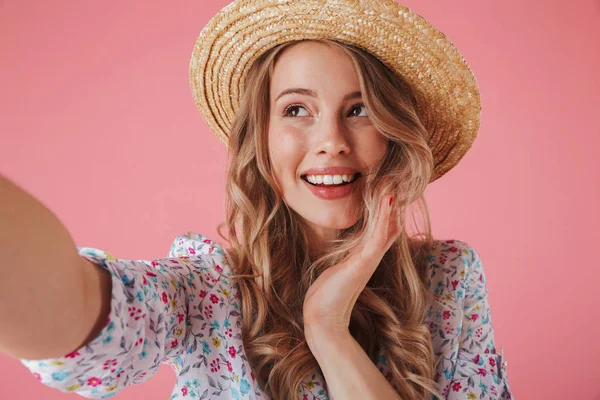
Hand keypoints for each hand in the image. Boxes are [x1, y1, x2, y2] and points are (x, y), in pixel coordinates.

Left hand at [303, 194, 399, 333]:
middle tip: (397, 181)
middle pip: (390, 226)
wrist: (323, 319)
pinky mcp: (363, 262)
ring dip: (390, 205)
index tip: (390, 191)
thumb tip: (340, 253)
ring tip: (394, 184)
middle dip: (393, 205)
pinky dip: (384, 217)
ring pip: (387, 227)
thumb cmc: (326, 296)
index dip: (388, 211)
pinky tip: (388, 200)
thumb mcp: (336, 270)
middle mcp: (370, 257)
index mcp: (363, 256)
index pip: (383, 230)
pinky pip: (378, 235)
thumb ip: (342, 259)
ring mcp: (369, 259)